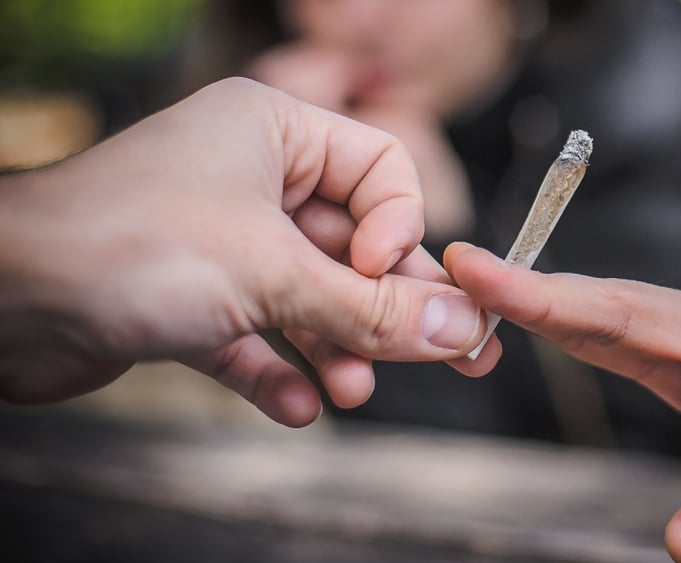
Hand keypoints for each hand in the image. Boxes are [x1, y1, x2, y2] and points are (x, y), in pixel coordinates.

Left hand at [0, 78, 498, 426]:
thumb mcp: (273, 274)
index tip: (393, 283)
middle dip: (385, 309)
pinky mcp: (190, 297)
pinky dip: (276, 369)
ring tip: (353, 392)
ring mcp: (219, 238)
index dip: (402, 232)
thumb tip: (462, 327)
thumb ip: (372, 307)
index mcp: (275, 132)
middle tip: (450, 358)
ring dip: (335, 347)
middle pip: (352, 245)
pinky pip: (255, 332)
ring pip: (307, 295)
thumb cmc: (127, 246)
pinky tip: (295, 406)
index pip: (381, 174)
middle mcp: (252, 179)